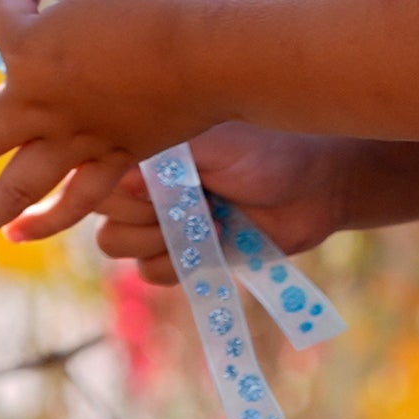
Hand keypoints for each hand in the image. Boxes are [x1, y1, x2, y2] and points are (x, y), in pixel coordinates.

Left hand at [0, 0, 209, 256]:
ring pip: (14, 189)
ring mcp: (75, 140)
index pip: (2, 19)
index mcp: (30, 53)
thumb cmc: (150, 7)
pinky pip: (76, 197)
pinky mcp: (114, 157)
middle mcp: (40, 106)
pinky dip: (50, 219)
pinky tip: (22, 234)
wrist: (210, 53)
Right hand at [82, 122, 357, 283]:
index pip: (97, 174)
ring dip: (160, 240)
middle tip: (195, 200)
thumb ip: (172, 161)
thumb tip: (124, 181)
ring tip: (210, 220)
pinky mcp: (183, 254)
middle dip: (145, 215)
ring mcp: (162, 220)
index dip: (121, 188)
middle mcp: (147, 183)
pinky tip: (218, 241)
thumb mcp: (221, 146)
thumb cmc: (272, 152)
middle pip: (103, 215)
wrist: (320, 189)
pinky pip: (150, 272)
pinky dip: (179, 264)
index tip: (158, 187)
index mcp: (149, 149)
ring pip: (117, 244)